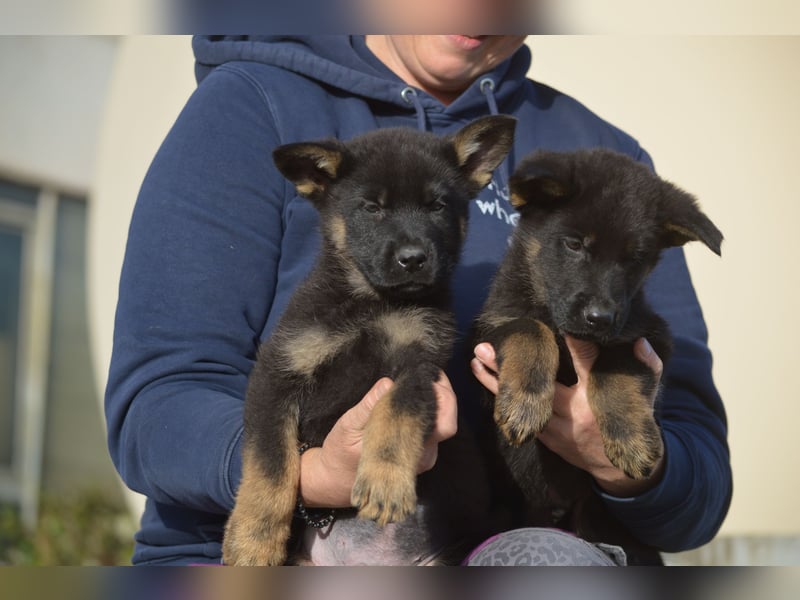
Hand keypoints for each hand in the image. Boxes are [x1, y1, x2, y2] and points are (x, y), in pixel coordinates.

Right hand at [298, 372, 457, 507]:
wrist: (334, 480)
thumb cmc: (339, 454)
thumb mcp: (348, 427)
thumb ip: (368, 407)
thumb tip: (388, 384)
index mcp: (410, 453)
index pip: (445, 423)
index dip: (444, 395)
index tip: (427, 374)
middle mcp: (422, 456)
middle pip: (447, 420)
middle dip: (441, 391)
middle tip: (423, 370)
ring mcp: (421, 456)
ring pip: (440, 422)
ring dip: (432, 398)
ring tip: (416, 378)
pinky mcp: (416, 453)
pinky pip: (430, 426)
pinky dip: (425, 406)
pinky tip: (410, 393)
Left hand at [472, 337, 664, 497]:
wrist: (620, 467)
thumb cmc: (630, 422)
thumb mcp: (643, 394)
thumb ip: (647, 366)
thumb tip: (641, 341)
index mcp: (596, 400)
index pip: (587, 367)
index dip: (577, 348)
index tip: (562, 328)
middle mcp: (573, 416)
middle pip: (537, 389)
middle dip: (508, 370)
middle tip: (484, 349)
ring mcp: (556, 430)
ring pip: (521, 406)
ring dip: (496, 384)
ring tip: (476, 362)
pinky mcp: (546, 440)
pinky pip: (520, 418)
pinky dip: (504, 402)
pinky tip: (487, 383)